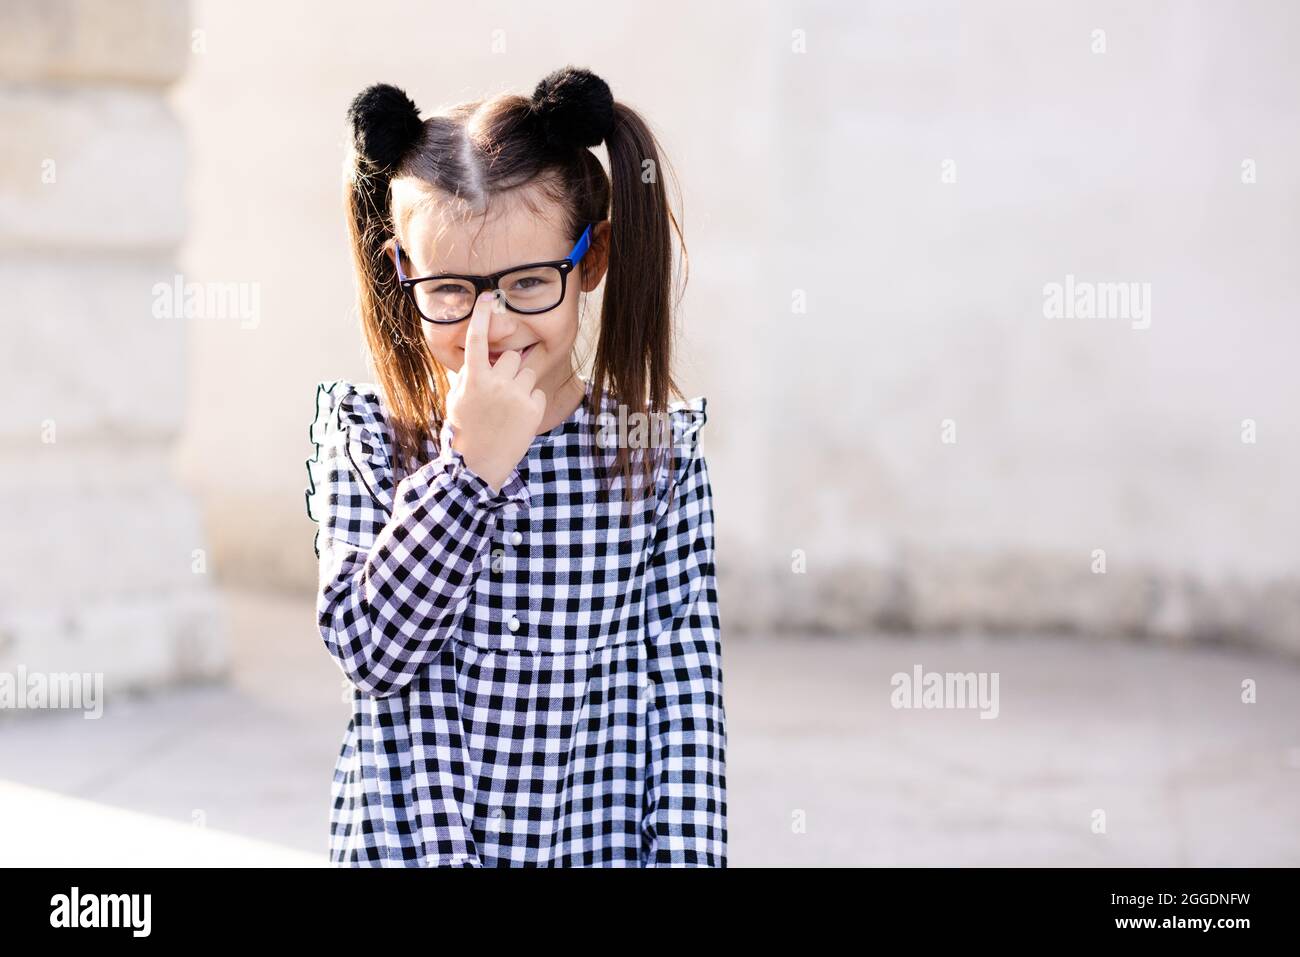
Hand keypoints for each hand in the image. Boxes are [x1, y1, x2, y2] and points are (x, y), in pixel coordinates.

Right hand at [443, 291, 546, 492]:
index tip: (487, 298)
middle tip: (499, 390)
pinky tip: (517, 417)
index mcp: (473, 379)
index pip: (477, 340)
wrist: (479, 466)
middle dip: (506, 368)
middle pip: (510, 356)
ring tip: (508, 407)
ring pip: (526, 372)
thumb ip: (468, 376)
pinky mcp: (534, 409)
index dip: (481, 316)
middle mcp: (496, 383)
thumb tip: (478, 358)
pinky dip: (529, 401)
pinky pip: (536, 390)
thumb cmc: (464, 430)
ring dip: (519, 383)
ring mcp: (517, 396)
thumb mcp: (457, 400)